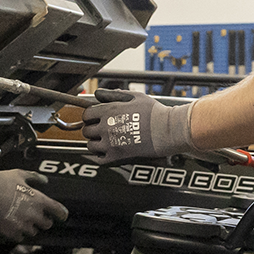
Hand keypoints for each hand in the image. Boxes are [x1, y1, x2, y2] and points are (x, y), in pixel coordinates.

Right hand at [0, 170, 67, 241]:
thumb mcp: (18, 174)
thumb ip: (34, 177)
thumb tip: (44, 180)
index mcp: (38, 200)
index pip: (58, 210)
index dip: (62, 214)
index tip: (62, 215)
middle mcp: (33, 214)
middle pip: (47, 224)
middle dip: (44, 221)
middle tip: (38, 217)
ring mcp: (23, 225)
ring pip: (34, 232)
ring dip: (31, 227)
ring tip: (23, 220)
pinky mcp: (11, 233)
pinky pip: (20, 237)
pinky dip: (18, 233)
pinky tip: (13, 226)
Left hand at [81, 89, 196, 164]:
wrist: (167, 130)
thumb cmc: (154, 113)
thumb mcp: (135, 96)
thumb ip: (115, 94)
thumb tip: (99, 94)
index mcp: (109, 111)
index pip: (87, 115)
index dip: (90, 117)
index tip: (95, 119)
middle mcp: (106, 127)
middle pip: (87, 130)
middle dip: (92, 130)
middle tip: (100, 130)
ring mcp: (110, 143)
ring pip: (90, 145)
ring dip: (95, 143)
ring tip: (104, 141)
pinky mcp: (116, 157)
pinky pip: (98, 159)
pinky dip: (100, 156)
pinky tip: (107, 152)